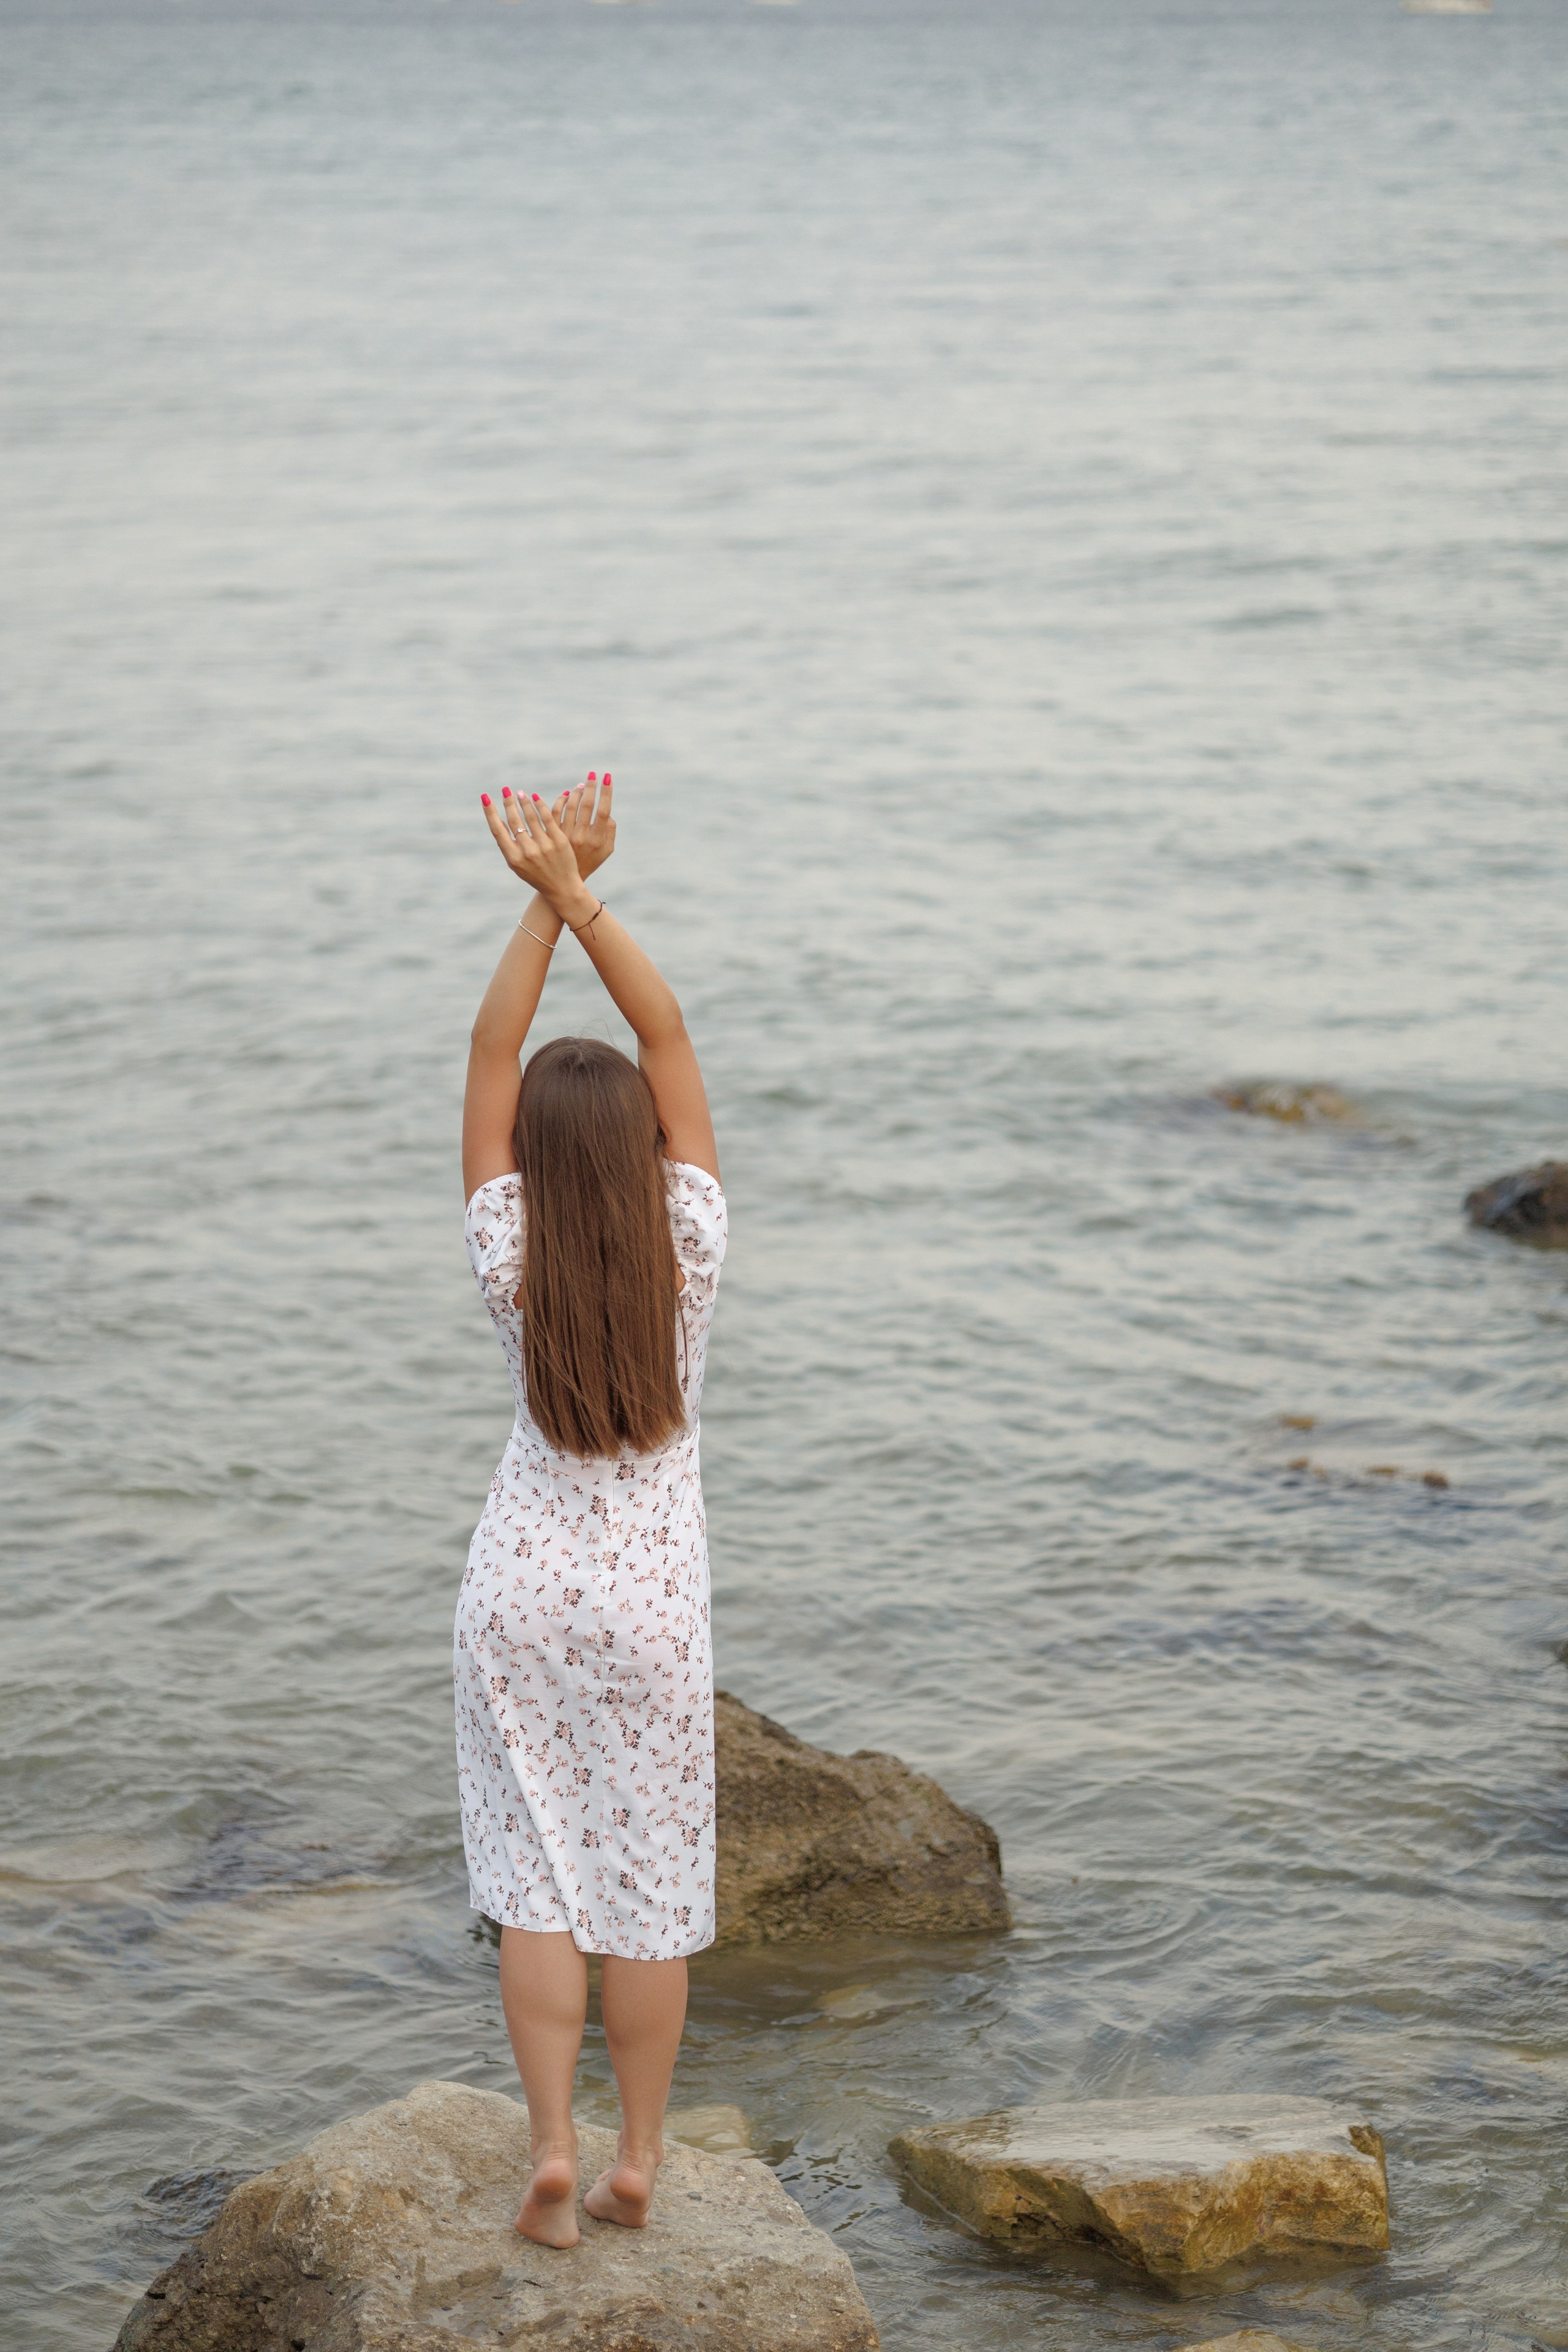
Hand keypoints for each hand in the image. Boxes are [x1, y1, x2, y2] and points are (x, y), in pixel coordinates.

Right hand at [482, 788, 597, 921]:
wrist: (562, 888)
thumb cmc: (536, 875)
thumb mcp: (518, 865)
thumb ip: (508, 845)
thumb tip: (498, 820)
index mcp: (514, 859)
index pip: (498, 831)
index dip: (490, 813)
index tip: (485, 797)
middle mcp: (528, 852)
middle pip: (514, 821)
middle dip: (508, 803)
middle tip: (505, 790)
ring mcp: (544, 846)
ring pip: (530, 817)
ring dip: (523, 802)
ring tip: (519, 793)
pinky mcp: (559, 841)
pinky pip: (547, 817)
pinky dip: (539, 805)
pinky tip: (535, 798)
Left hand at [554, 771, 615, 881]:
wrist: (563, 880)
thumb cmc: (589, 862)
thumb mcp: (606, 851)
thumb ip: (610, 831)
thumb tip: (608, 812)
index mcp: (596, 840)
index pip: (603, 811)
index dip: (606, 792)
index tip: (607, 777)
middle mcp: (581, 837)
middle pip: (586, 805)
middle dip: (591, 787)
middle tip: (593, 774)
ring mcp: (564, 835)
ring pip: (570, 806)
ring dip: (576, 792)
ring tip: (581, 785)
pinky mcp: (551, 834)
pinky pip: (555, 811)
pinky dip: (561, 800)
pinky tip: (566, 795)